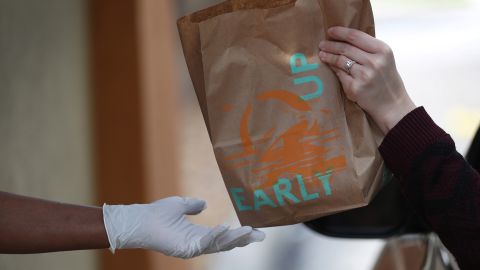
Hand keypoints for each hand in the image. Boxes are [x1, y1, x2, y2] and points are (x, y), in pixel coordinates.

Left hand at [102, 196, 264, 257]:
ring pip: (219, 245)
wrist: (141, 219)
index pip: (223, 236)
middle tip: (261, 236)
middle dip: (243, 240)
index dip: (238, 233)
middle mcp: (198, 243)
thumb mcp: (180, 204)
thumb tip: (204, 203)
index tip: (255, 229)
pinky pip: (205, 243)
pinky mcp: (186, 249)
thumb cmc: (158, 213)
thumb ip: (193, 205)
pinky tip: (226, 228)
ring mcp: (192, 248)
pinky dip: (216, 236)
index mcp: (198, 234)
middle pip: (226, 243)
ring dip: (235, 239)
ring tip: (249, 231)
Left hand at [318, 26, 416, 133]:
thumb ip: (368, 49)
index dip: (341, 32)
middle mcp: (374, 61)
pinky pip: (340, 75)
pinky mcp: (355, 88)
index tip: (330, 31)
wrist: (392, 105)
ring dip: (328, 56)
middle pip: (346, 48)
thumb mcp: (384, 60)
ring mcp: (364, 75)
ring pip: (340, 61)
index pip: (356, 36)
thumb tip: (344, 40)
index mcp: (382, 50)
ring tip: (322, 54)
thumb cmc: (386, 81)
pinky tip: (329, 66)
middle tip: (322, 44)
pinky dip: (333, 69)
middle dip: (331, 45)